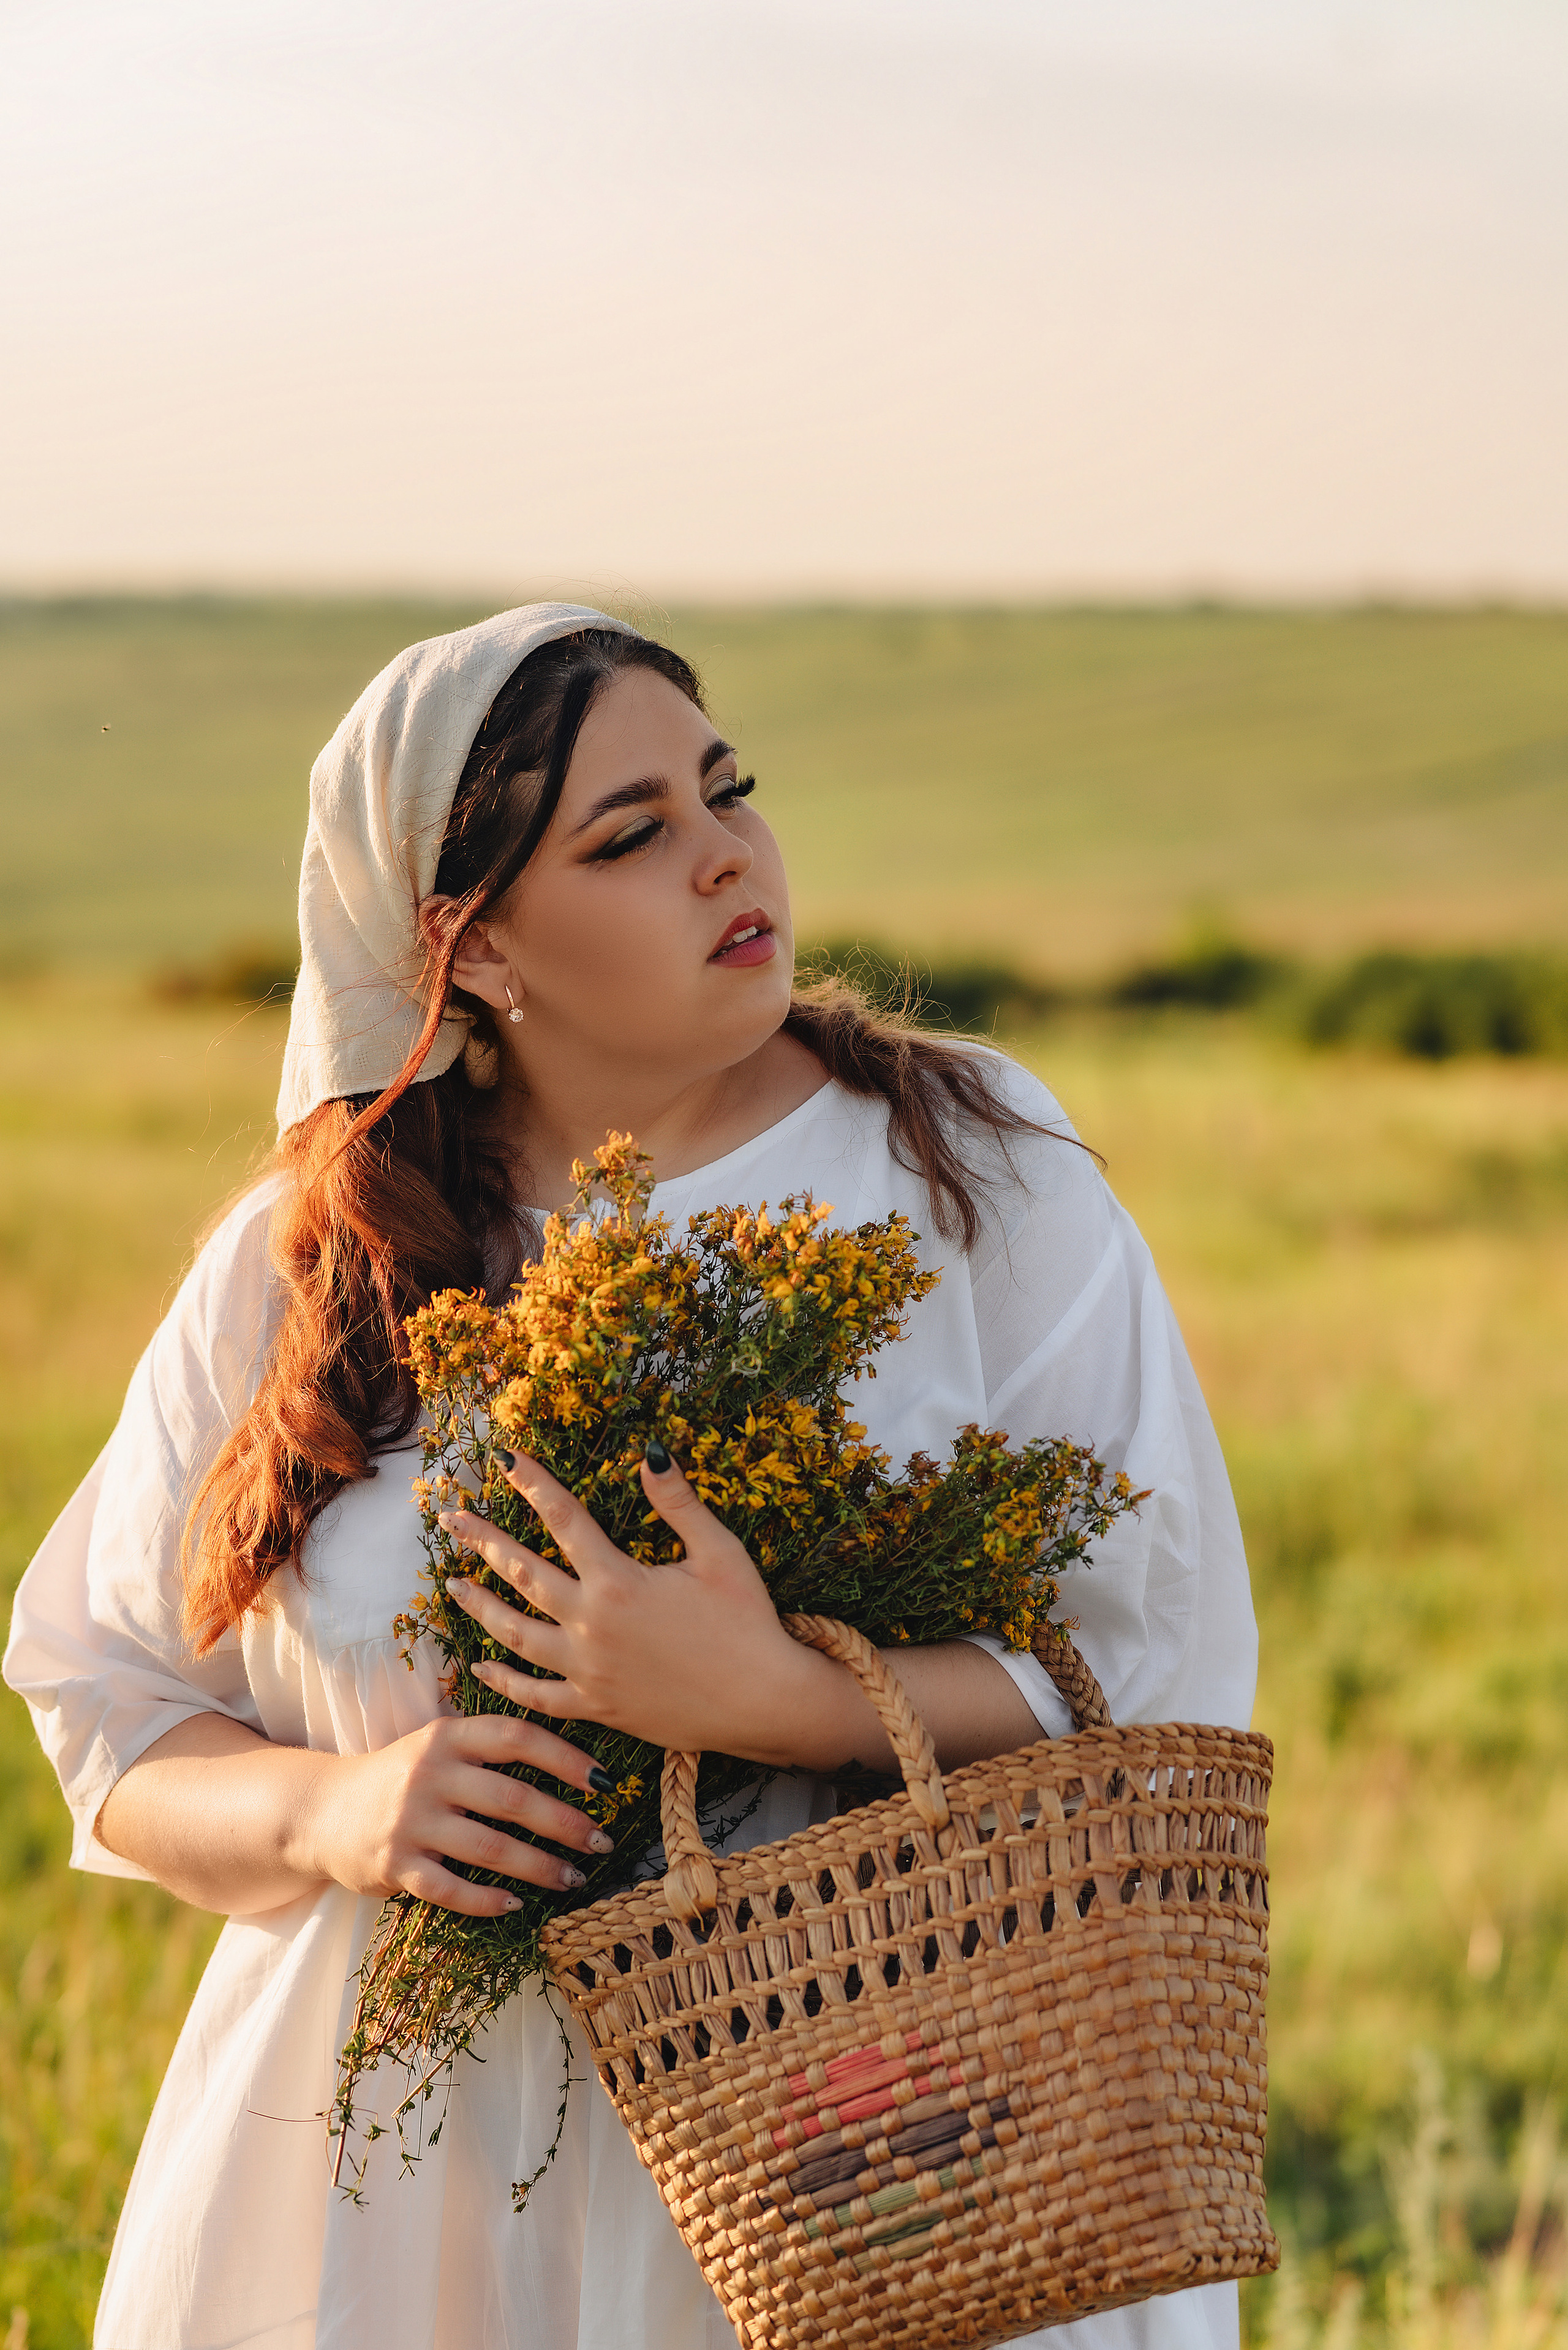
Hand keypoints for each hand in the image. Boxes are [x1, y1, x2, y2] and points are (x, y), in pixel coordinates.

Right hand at [300, 1711, 615, 1918]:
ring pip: (489, 1848)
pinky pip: (450, 1889)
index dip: (566, 1757)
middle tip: (601, 1841)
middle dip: (565, 1823)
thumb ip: (488, 1746)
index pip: (517, 1738)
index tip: (604, 1782)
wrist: (321, 1810)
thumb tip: (571, 1760)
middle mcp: (428, 1774)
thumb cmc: (399, 1777)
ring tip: (574, 1878)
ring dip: (540, 1867)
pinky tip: (516, 1905)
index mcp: (445, 1736)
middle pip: (512, 1799)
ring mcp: (410, 1822)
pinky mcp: (393, 1866)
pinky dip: (487, 1899)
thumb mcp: (436, 1744)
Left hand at [439, 1448, 877, 1768]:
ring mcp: (588, 1670)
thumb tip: (651, 1452)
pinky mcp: (596, 1707)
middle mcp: (591, 1625)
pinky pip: (536, 1695)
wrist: (763, 1703)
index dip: (532, 1483)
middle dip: (483, 1541)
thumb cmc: (747, 1623)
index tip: (503, 1458)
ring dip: (481, 1606)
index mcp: (618, 1581)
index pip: (563, 1518)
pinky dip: (504, 1681)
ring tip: (453, 1585)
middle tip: (451, 1518)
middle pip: (523, 1573)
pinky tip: (480, 1665)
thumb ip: (678, 1503)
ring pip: (516, 1634)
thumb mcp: (719, 1552)